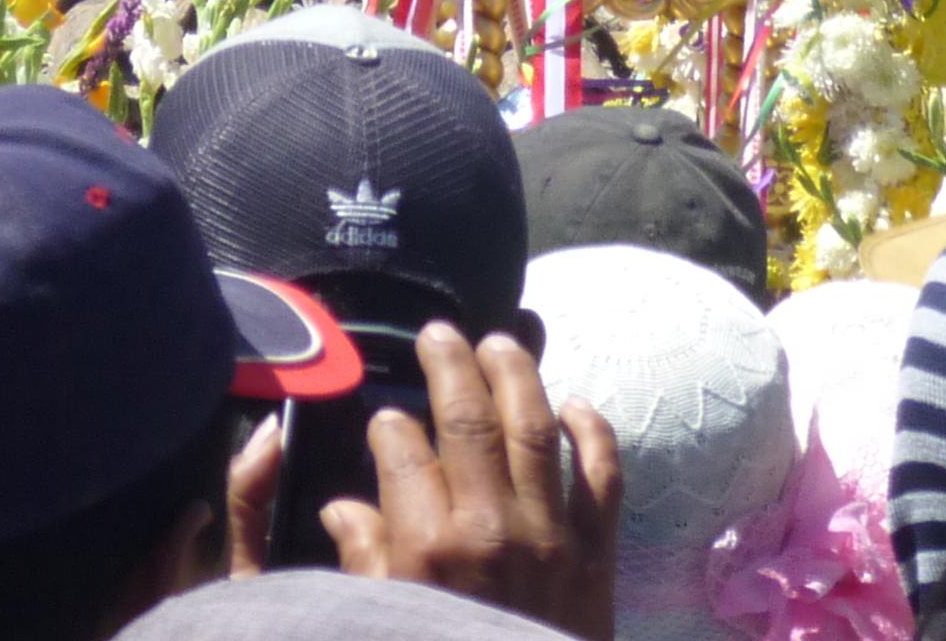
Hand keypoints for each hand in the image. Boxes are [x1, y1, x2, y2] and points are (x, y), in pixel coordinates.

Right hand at [321, 321, 620, 640]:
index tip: (385, 420)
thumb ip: (366, 563)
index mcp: (430, 548)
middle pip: (470, 419)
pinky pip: (602, 475)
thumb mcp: (388, 620)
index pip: (403, 453)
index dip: (390, 428)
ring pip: (536, 428)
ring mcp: (553, 535)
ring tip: (498, 341)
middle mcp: (493, 528)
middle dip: (449, 365)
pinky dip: (593, 433)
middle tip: (439, 333)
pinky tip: (575, 403)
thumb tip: (344, 510)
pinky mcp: (599, 553)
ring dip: (516, 374)